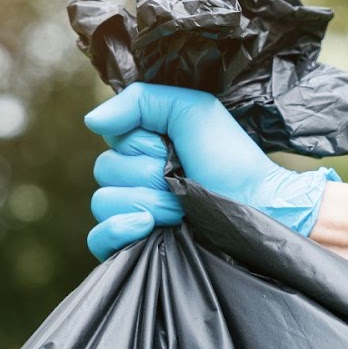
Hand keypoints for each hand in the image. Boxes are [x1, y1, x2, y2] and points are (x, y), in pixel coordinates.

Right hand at [83, 83, 338, 259]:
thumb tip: (90, 122)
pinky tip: (146, 224)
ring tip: (183, 208)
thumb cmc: (230, 159)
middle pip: (104, 172)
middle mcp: (132, 180)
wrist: (257, 207)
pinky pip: (97, 240)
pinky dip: (117, 229)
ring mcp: (131, 216)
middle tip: (185, 180)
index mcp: (141, 149)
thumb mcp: (192, 110)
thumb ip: (140, 101)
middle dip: (149, 175)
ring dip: (149, 202)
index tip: (172, 150)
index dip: (140, 145)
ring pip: (103, 203)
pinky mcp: (134, 248)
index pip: (110, 141)